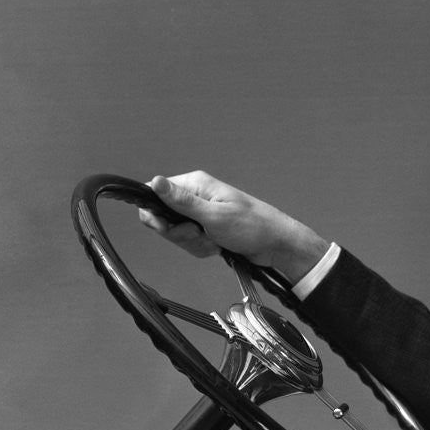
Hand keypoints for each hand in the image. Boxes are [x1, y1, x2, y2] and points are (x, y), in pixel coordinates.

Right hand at [139, 171, 329, 281]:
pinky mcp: (207, 228)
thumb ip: (181, 201)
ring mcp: (201, 213)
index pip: (154, 194)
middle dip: (181, 234)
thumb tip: (155, 181)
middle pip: (164, 218)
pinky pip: (191, 242)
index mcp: (195, 184)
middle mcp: (196, 196)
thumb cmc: (252, 226)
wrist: (275, 244)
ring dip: (195, 243)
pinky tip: (219, 246)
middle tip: (201, 234)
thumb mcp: (213, 215)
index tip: (169, 227)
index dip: (155, 214)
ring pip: (178, 233)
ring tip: (216, 241)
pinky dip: (203, 248)